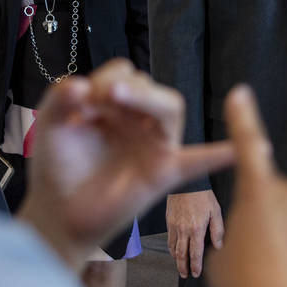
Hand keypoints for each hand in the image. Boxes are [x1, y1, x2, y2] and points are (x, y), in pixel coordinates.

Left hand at [16, 58, 234, 269]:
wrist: (58, 213)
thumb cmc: (58, 167)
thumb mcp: (50, 127)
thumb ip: (58, 101)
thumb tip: (80, 83)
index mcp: (118, 104)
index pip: (124, 73)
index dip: (104, 80)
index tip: (79, 102)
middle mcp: (140, 120)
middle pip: (151, 88)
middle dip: (129, 86)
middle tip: (103, 96)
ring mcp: (154, 145)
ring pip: (170, 109)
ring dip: (149, 99)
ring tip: (118, 97)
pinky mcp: (161, 173)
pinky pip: (195, 162)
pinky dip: (217, 155)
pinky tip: (236, 150)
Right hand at [167, 190, 223, 277]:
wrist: (186, 183)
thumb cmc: (202, 195)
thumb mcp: (215, 211)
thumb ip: (218, 230)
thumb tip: (218, 245)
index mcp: (196, 229)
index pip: (195, 254)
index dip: (196, 266)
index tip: (196, 273)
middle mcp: (184, 230)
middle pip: (182, 255)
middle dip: (184, 267)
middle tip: (186, 274)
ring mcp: (174, 226)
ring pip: (173, 249)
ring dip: (176, 260)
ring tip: (180, 266)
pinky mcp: (169, 221)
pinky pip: (169, 239)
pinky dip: (171, 248)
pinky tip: (174, 251)